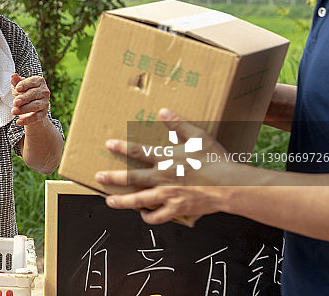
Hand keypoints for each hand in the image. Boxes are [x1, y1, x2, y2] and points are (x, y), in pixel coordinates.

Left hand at [10, 73, 50, 126]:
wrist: (29, 109)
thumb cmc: (23, 93)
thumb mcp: (18, 87)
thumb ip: (16, 82)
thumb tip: (13, 76)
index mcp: (39, 81)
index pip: (32, 82)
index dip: (24, 85)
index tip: (17, 88)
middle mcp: (44, 92)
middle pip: (34, 94)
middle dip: (23, 98)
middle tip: (15, 102)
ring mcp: (45, 103)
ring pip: (35, 106)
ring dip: (24, 109)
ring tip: (13, 111)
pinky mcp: (43, 114)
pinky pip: (36, 117)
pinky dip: (27, 120)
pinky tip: (18, 122)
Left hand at [94, 108, 233, 223]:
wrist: (229, 186)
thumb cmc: (215, 160)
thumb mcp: (198, 137)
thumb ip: (178, 124)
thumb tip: (163, 111)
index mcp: (166, 158)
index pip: (138, 151)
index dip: (121, 147)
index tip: (108, 144)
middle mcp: (163, 178)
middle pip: (131, 178)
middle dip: (113, 178)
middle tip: (98, 178)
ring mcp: (168, 196)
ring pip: (139, 201)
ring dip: (122, 202)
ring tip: (110, 202)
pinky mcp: (177, 210)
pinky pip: (158, 217)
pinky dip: (148, 217)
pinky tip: (143, 215)